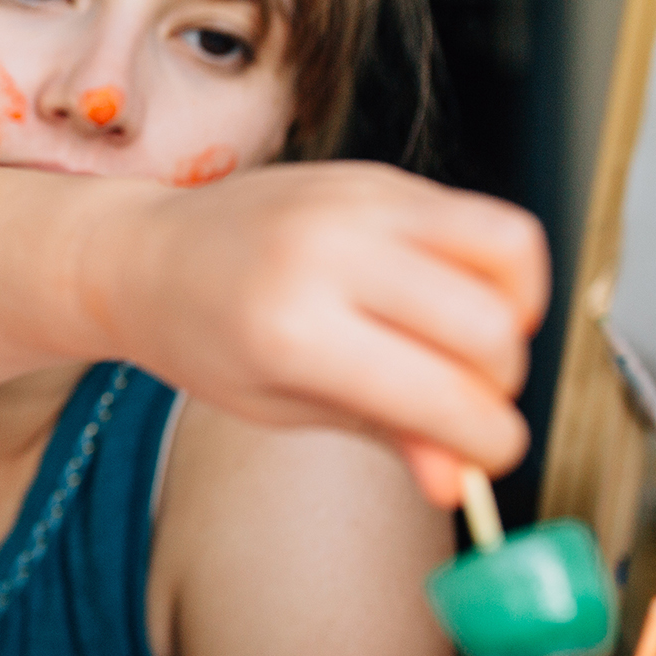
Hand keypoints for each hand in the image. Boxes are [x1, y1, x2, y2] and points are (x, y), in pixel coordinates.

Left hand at [102, 162, 545, 507]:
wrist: (141, 254)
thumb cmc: (199, 338)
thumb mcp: (277, 404)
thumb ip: (379, 432)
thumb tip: (459, 479)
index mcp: (289, 330)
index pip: (442, 394)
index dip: (487, 441)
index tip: (485, 456)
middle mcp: (325, 253)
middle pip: (489, 325)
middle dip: (500, 381)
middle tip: (464, 401)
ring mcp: (354, 201)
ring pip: (509, 248)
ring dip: (514, 310)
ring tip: (463, 343)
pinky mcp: (375, 175)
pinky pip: (478, 217)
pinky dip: (487, 268)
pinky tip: (440, 300)